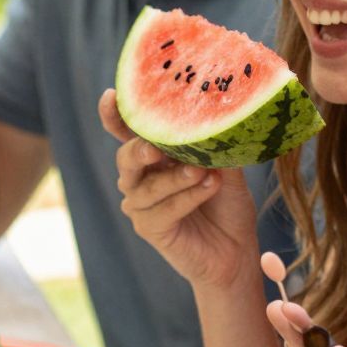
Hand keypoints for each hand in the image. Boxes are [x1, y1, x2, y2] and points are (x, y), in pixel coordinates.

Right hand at [100, 89, 258, 290]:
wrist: (236, 250)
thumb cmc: (228, 205)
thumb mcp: (226, 167)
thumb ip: (214, 145)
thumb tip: (218, 116)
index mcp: (154, 157)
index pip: (128, 133)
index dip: (115, 116)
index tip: (110, 96)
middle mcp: (140, 179)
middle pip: (127, 158)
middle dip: (139, 149)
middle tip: (156, 146)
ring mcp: (141, 205)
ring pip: (147, 186)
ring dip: (175, 177)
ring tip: (203, 171)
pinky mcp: (149, 229)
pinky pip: (162, 210)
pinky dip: (187, 197)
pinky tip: (208, 187)